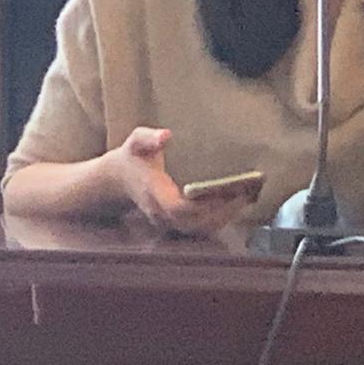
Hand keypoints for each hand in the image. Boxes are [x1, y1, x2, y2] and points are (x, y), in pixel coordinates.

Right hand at [109, 127, 248, 235]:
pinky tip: (236, 205)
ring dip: (224, 216)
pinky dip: (219, 219)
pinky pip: (200, 228)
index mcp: (154, 193)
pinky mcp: (175, 223)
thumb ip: (148, 137)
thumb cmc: (132, 157)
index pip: (178, 208)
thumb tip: (166, 135)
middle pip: (194, 223)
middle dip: (222, 211)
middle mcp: (161, 213)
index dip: (201, 205)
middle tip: (247, 193)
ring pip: (199, 229)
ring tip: (247, 198)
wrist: (116, 180)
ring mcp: (168, 222)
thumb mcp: (136, 141)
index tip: (225, 192)